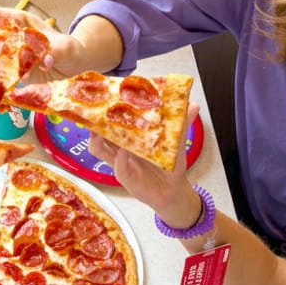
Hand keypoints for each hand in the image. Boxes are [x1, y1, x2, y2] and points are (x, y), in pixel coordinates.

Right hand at [0, 4, 88, 82]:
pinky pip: (3, 78)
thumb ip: (54, 51)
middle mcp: (10, 38)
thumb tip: (44, 60)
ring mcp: (10, 57)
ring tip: (4, 75)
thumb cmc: (67, 47)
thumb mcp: (64, 46)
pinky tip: (10, 86)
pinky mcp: (14, 73)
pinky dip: (3, 83)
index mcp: (19, 22)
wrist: (72, 64)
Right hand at [89, 103, 202, 228]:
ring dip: (98, 139)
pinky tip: (123, 152)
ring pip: (100, 149)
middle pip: (98, 132)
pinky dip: (120, 160)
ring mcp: (120, 162)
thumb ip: (182, 124)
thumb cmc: (169, 165)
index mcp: (129, 136)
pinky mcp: (126, 177)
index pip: (111, 120)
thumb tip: (192, 104)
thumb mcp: (176, 142)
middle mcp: (120, 147)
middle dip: (93, 121)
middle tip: (93, 110)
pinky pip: (118, 167)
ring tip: (99, 130)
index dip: (104, 109)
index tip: (104, 95)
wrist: (172, 189)